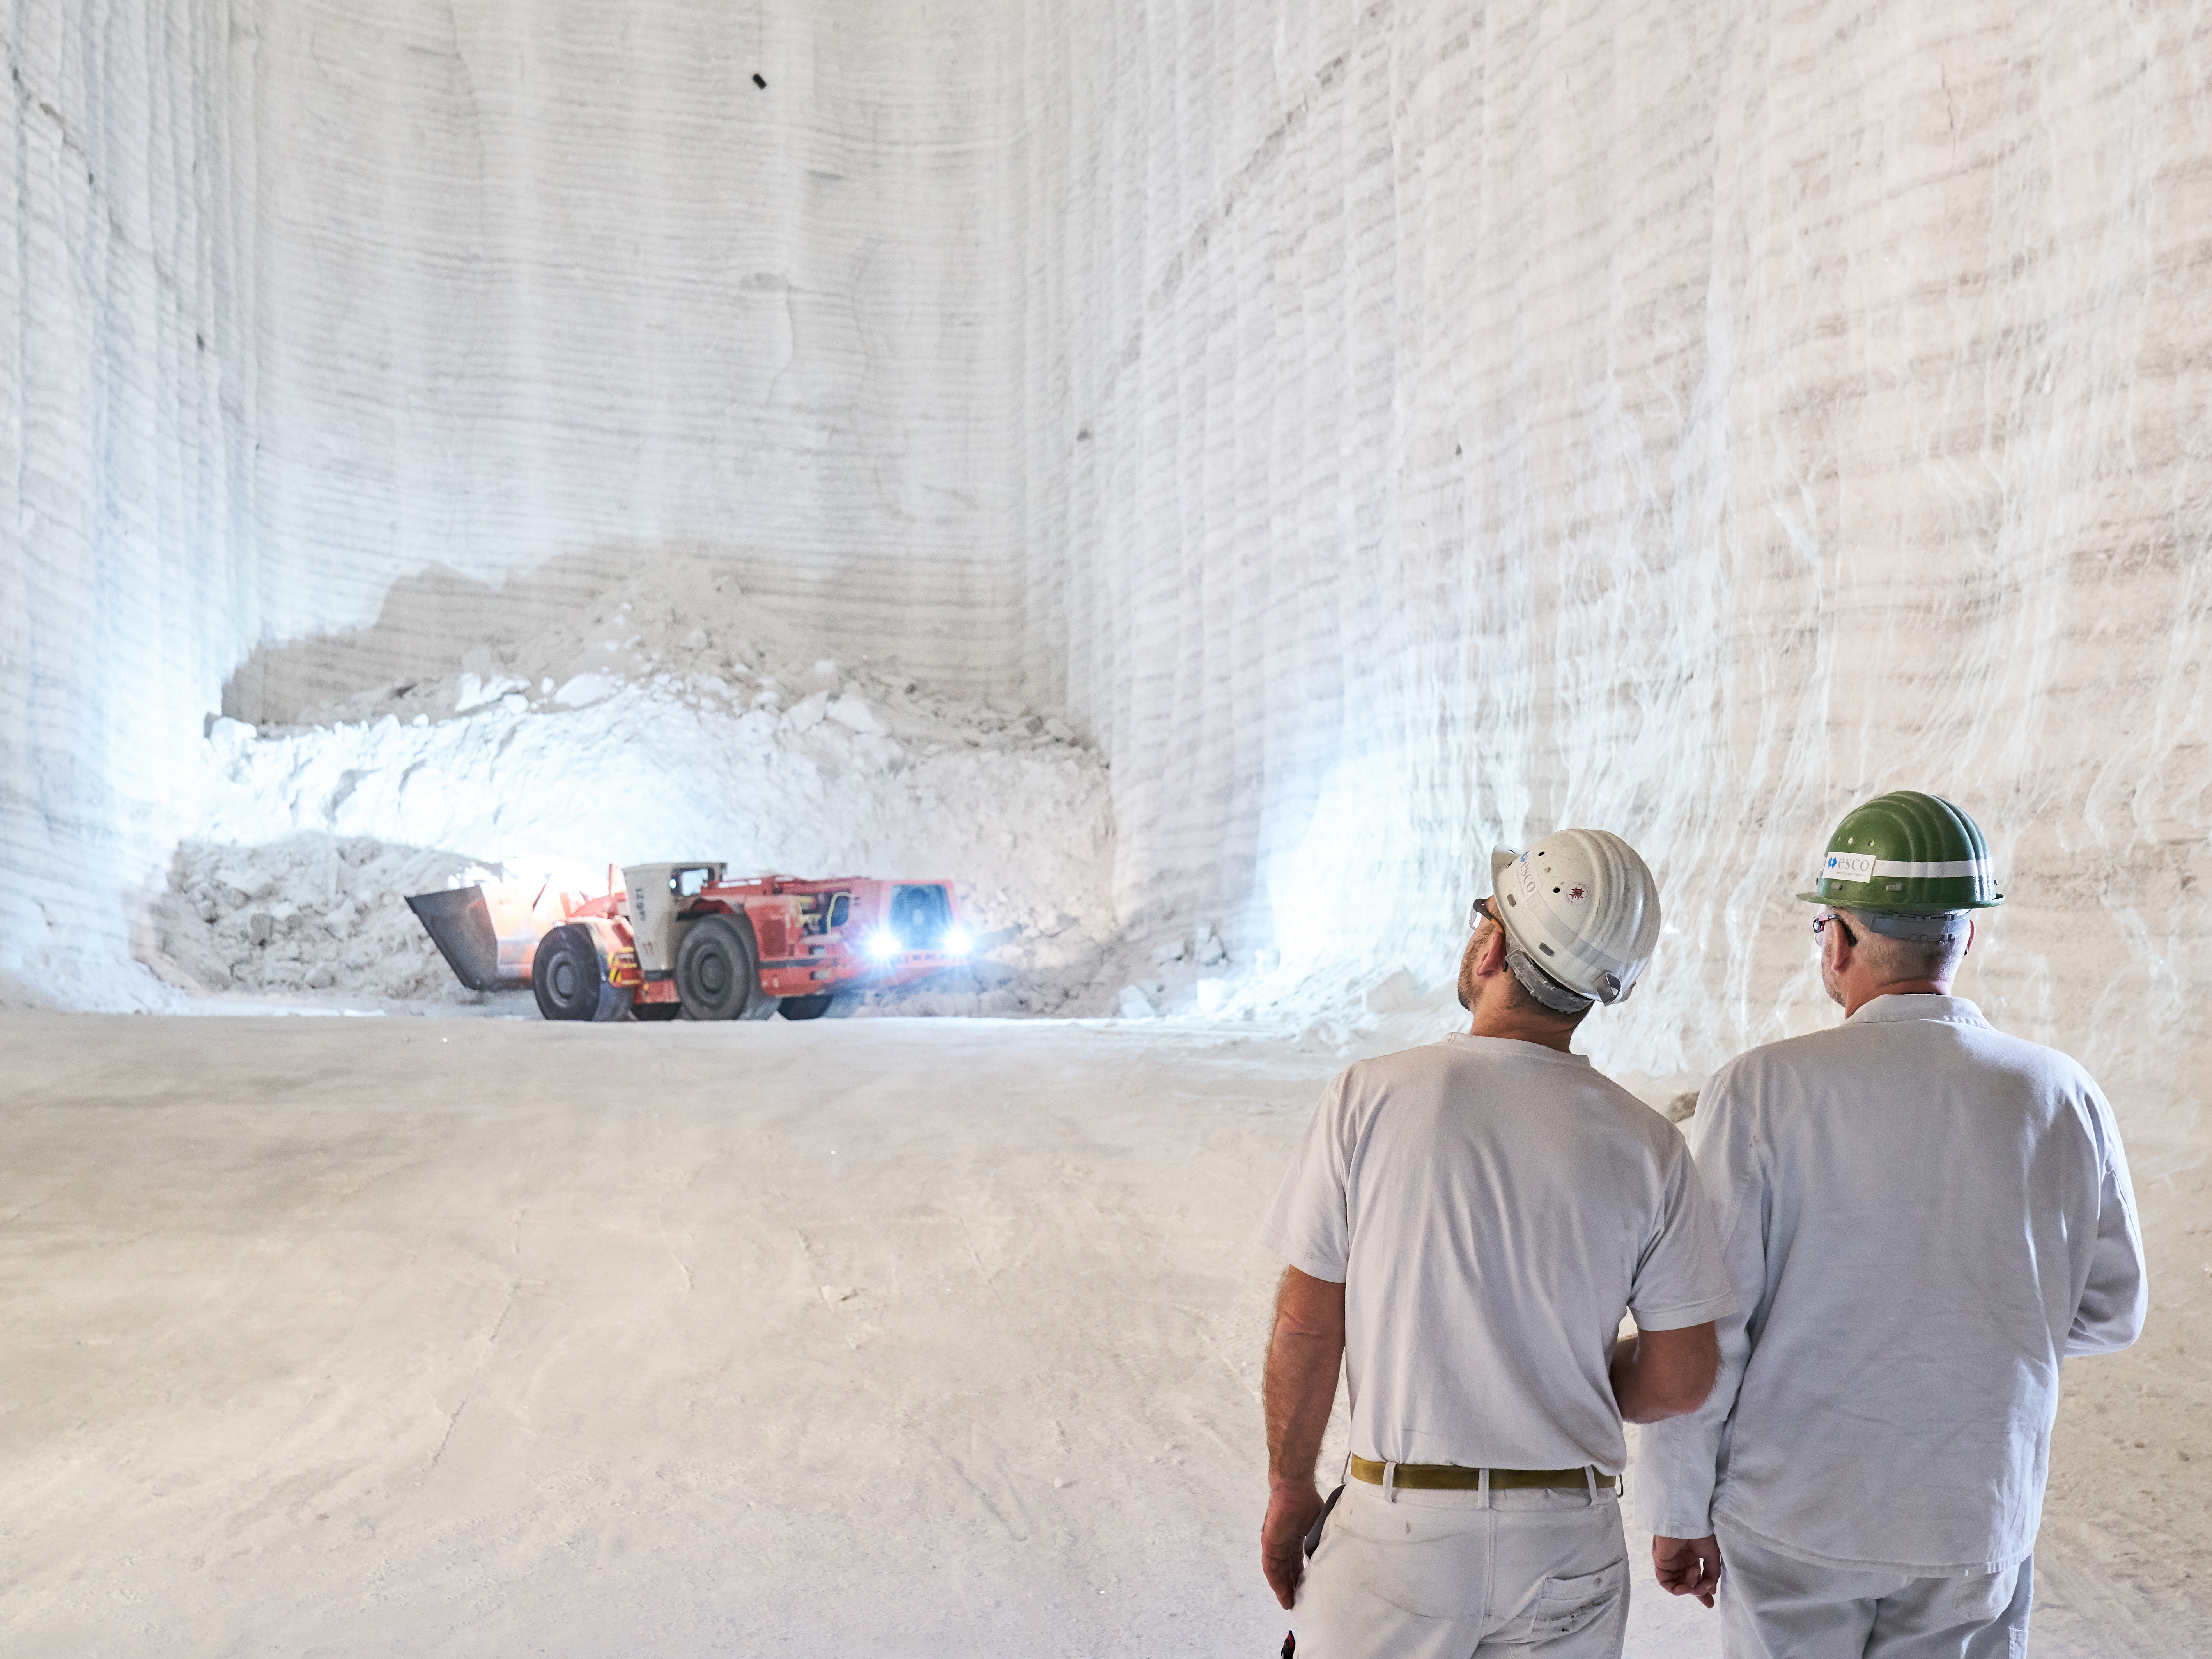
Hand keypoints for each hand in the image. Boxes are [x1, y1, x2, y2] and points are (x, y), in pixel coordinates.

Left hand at [1262, 1481, 1323, 1609]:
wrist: (1295, 1488)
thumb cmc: (1307, 1501)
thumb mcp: (1318, 1527)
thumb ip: (1321, 1541)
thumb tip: (1332, 1557)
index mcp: (1295, 1538)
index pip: (1297, 1563)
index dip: (1301, 1578)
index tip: (1307, 1592)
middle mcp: (1283, 1543)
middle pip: (1287, 1571)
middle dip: (1291, 1588)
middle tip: (1298, 1604)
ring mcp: (1275, 1544)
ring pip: (1278, 1572)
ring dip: (1282, 1589)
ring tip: (1289, 1604)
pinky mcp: (1269, 1543)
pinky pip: (1270, 1567)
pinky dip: (1275, 1581)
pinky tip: (1281, 1593)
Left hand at [1652, 1534, 1722, 1606]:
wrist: (1688, 1522)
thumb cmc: (1702, 1533)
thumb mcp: (1712, 1555)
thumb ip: (1712, 1573)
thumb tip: (1711, 1590)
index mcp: (1692, 1556)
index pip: (1696, 1577)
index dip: (1703, 1590)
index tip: (1711, 1601)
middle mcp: (1680, 1560)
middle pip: (1687, 1583)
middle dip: (1697, 1594)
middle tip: (1708, 1603)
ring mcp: (1670, 1562)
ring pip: (1678, 1584)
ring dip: (1690, 1590)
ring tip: (1699, 1587)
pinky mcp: (1661, 1562)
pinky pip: (1666, 1582)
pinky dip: (1676, 1589)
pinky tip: (1686, 1589)